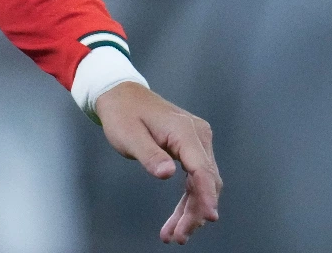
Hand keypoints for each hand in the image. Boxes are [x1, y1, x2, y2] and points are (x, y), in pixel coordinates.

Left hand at [94, 81, 220, 244]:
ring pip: (203, 183)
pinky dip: (188, 200)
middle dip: (195, 211)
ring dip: (191, 210)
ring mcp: (197, 142)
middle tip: (178, 236)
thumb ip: (149, 154)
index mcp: (184, 131)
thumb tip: (167, 174)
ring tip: (175, 235)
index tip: (209, 217)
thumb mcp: (129, 135)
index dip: (206, 195)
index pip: (202, 168)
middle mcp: (197, 135)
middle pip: (206, 180)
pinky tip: (177, 220)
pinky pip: (195, 179)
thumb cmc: (122, 114)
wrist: (121, 95)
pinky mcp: (191, 149)